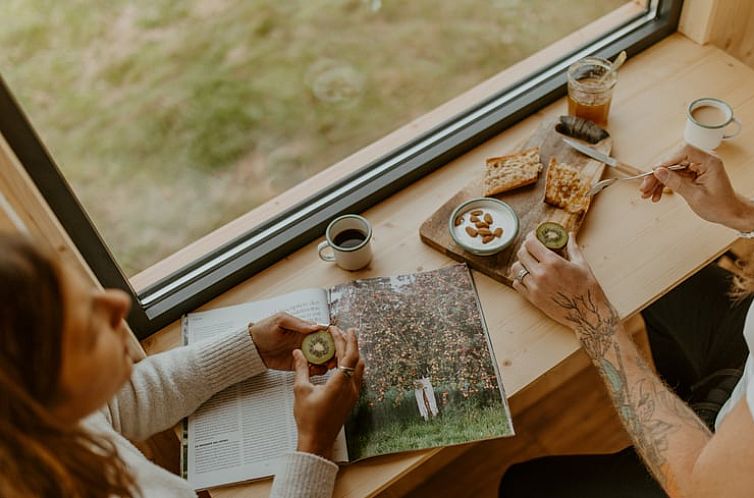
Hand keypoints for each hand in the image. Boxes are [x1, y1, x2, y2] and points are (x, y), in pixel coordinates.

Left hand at [249, 313, 329, 373]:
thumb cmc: (263, 330)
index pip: (324, 332)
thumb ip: (297, 324)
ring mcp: (302, 354)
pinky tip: (317, 371)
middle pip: (326, 347)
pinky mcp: (297, 365)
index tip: (339, 342)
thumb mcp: (280, 321)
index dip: (333, 336)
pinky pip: (310, 369)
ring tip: (328, 366)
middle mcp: (306, 341)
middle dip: (333, 352)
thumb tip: (315, 326)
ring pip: (321, 359)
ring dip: (327, 362)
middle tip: (336, 358)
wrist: (251, 348)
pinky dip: (316, 371)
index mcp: (304, 329)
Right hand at [292, 327, 364, 459]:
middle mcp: (351, 388)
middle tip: (341, 332)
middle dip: (349, 344)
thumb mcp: (301, 390)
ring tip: (341, 344)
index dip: (348, 340)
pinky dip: (350, 365)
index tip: (346, 329)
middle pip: (355, 359)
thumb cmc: (309, 418)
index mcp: (340, 384)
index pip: (349, 355)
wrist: (316, 441)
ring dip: (351, 354)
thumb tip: (298, 353)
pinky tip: (340, 363)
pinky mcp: (351, 400)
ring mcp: (353, 394)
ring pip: (358, 368)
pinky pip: (355, 376)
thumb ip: (301, 369)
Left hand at [509, 232, 611, 330]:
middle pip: (521, 254)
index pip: (530, 243)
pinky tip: (528, 277)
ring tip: (530, 264)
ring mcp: (534, 287)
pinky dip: (520, 278)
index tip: (534, 236)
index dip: (531, 237)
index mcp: (552, 262)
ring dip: (521, 263)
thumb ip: (572, 248)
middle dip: (526, 249)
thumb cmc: (587, 288)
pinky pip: (516, 284)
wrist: (587, 313)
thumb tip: (570, 234)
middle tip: (532, 250)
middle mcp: (540, 273)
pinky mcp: (532, 299)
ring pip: (516, 268)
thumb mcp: (582, 264)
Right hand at [639, 144, 753, 230]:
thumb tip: (658, 171)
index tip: (655, 172)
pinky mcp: (691, 173)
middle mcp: (702, 160)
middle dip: (657, 174)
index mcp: (709, 161)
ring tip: (647, 194)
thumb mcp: (695, 196)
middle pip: (673, 160)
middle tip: (645, 187)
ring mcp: (696, 166)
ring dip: (657, 181)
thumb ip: (676, 182)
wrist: (728, 213)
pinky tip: (656, 195)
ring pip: (670, 168)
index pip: (685, 150)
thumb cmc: (718, 206)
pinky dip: (663, 184)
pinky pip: (673, 175)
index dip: (667, 159)